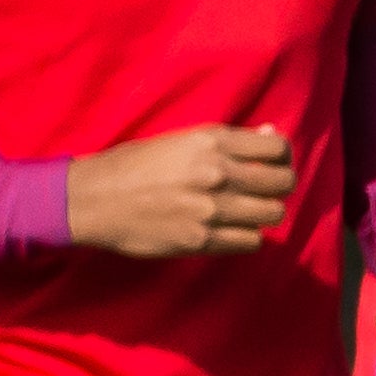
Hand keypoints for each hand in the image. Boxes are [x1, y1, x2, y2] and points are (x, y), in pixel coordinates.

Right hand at [68, 123, 296, 255]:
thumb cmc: (134, 165)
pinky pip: (251, 240)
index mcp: (212, 142)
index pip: (278, 147)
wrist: (92, 199)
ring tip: (246, 211)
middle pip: (283, 183)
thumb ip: (227, 141)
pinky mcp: (201, 239)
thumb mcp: (181, 140)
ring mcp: (211, 208)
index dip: (282, 157)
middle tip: (264, 191)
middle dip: (278, 187)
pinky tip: (231, 230)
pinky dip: (246, 236)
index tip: (273, 165)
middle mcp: (217, 173)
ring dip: (264, 213)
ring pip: (272, 213)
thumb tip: (270, 135)